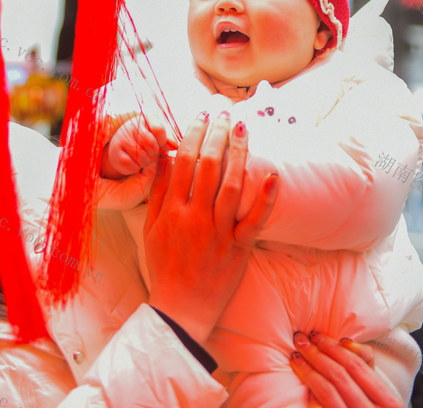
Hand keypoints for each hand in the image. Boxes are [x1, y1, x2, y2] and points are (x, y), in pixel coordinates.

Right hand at [101, 115, 174, 178]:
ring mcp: (121, 139)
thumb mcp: (157, 137)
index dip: (162, 140)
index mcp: (144, 119)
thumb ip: (167, 140)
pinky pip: (132, 166)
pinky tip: (133, 163)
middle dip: (154, 153)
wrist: (121, 149)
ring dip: (145, 162)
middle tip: (149, 153)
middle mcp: (130, 126)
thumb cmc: (144, 142)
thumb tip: (175, 146)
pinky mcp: (115, 154)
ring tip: (142, 158)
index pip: (158, 129)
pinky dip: (135, 168)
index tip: (159, 144)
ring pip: (142, 157)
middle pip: (151, 145)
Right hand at [144, 113, 277, 345]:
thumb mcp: (150, 228)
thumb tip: (164, 158)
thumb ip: (157, 192)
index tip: (200, 114)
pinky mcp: (239, 249)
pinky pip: (254, 220)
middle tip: (223, 111)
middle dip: (216, 134)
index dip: (192, 134)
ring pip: (231, 185)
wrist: (181, 310)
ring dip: (238, 153)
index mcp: (172, 210)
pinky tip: (273, 174)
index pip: (183, 162)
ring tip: (242, 127)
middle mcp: (195, 217)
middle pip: (207, 166)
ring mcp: (219, 232)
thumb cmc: (164, 267)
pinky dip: (265, 197)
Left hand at [291, 332, 405, 406]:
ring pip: (328, 392)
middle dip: (316, 355)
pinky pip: (320, 407)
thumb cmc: (370, 401)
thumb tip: (344, 342)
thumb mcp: (376, 383)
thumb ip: (365, 359)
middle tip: (300, 340)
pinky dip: (310, 393)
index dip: (333, 348)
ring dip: (309, 371)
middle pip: (340, 377)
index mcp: (389, 402)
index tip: (315, 335)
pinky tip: (302, 382)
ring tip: (296, 357)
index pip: (357, 366)